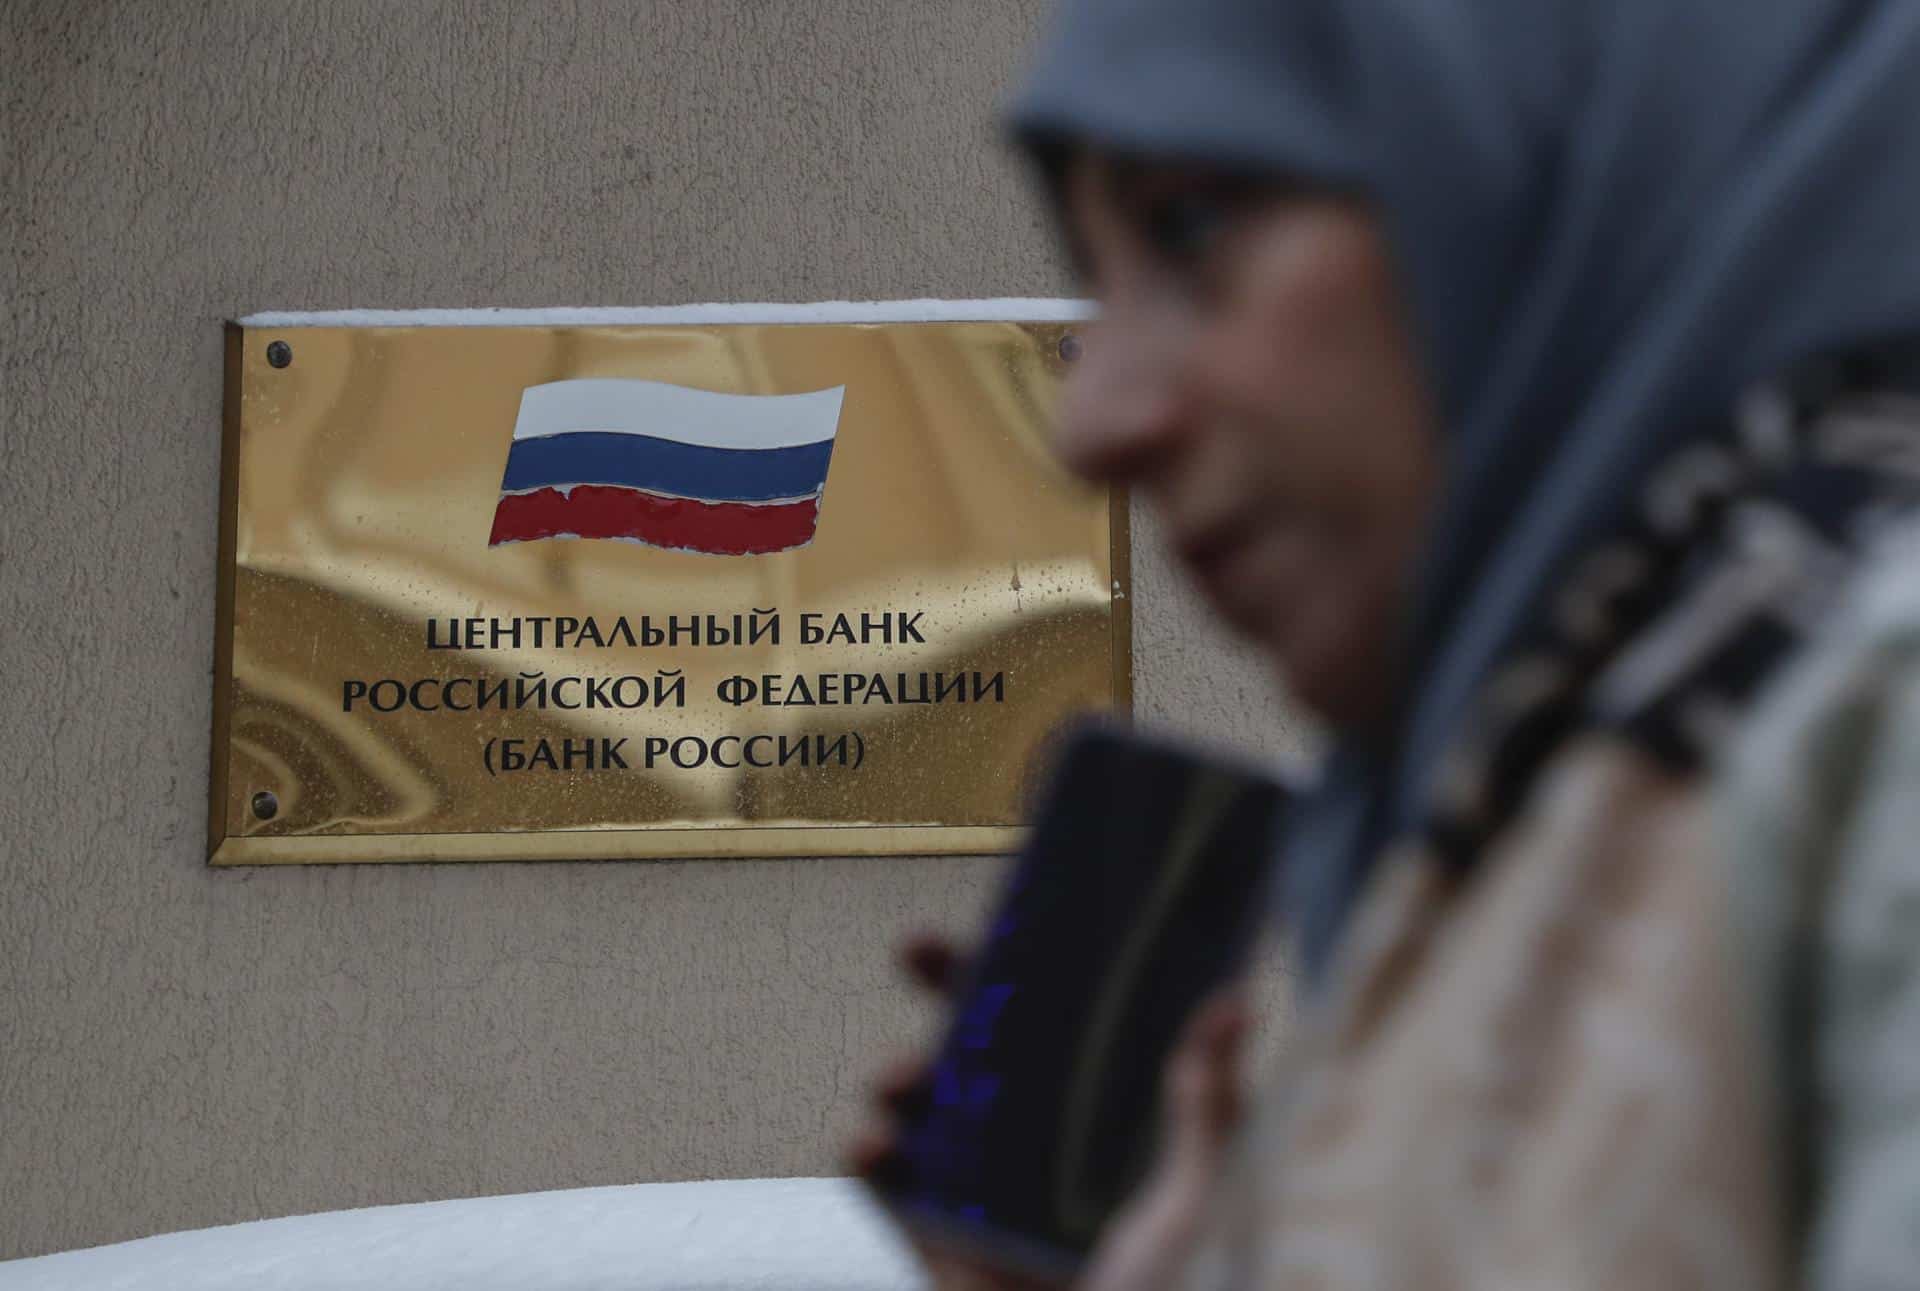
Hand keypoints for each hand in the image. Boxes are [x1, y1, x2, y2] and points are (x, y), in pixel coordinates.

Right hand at [849, 933, 1249, 1290]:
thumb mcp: (1203, 1206)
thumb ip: (1208, 1115)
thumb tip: (1231, 1007)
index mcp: (1110, 1124)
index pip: (1068, 1024)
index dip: (1038, 963)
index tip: (1009, 901)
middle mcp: (1043, 1150)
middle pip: (986, 1047)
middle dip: (947, 993)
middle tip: (924, 949)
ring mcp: (987, 1198)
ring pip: (927, 1112)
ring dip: (899, 1080)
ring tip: (899, 1079)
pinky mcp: (945, 1249)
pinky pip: (891, 1195)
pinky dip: (870, 1162)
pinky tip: (872, 1143)